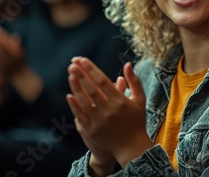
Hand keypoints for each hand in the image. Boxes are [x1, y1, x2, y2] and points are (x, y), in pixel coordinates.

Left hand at [66, 57, 151, 173]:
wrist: (132, 147)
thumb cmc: (137, 121)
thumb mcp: (140, 100)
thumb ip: (134, 81)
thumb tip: (127, 64)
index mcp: (120, 101)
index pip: (102, 81)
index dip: (91, 70)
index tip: (83, 60)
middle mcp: (109, 110)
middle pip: (91, 89)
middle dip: (81, 75)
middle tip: (72, 63)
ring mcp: (99, 121)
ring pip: (84, 101)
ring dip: (76, 87)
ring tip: (70, 74)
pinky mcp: (92, 131)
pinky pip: (81, 116)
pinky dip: (75, 105)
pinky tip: (69, 95)